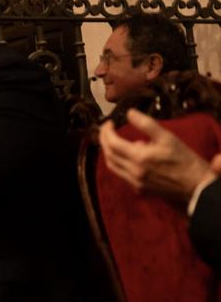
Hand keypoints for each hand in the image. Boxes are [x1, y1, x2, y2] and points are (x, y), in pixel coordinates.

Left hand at [100, 109, 219, 205]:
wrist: (197, 185)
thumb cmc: (184, 160)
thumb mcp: (167, 137)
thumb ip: (146, 124)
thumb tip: (129, 113)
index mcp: (139, 158)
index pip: (111, 143)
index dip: (106, 131)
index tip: (109, 122)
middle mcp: (134, 172)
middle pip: (108, 154)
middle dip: (104, 140)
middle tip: (107, 130)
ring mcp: (136, 182)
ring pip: (112, 166)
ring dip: (109, 152)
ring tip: (115, 140)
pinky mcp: (140, 189)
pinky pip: (121, 174)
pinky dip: (118, 163)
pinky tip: (128, 155)